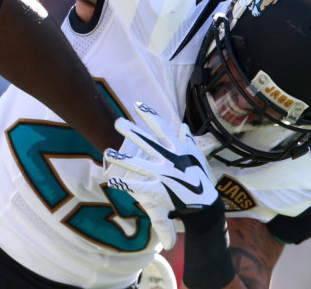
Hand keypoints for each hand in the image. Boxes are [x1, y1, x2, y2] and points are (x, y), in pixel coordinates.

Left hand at [104, 102, 218, 248]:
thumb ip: (187, 141)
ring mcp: (163, 175)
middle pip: (147, 143)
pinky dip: (125, 184)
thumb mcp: (196, 157)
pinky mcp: (158, 190)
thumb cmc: (199, 178)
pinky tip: (111, 180)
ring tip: (106, 153)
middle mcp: (169, 160)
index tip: (137, 104)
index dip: (150, 116)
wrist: (204, 205)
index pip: (162, 129)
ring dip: (122, 159)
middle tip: (117, 122)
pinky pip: (139, 186)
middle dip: (132, 132)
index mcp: (178, 150)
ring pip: (139, 165)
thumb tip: (184, 126)